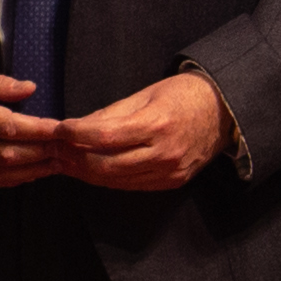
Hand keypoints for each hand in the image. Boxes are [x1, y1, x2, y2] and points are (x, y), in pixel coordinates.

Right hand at [0, 65, 62, 188]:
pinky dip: (9, 180)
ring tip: (53, 164)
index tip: (58, 129)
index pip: (8, 125)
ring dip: (30, 169)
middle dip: (39, 151)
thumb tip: (29, 88)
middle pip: (7, 151)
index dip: (36, 129)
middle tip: (64, 149)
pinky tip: (28, 175)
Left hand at [56, 71, 230, 193]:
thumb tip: (77, 126)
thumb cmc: (183, 95)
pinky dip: (109, 179)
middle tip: (55, 151)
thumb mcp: (146, 94)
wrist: (225, 112)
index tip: (59, 130)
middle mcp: (164, 153)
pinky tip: (93, 170)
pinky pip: (132, 185)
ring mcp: (170, 172)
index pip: (105, 136)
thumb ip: (111, 113)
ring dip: (87, 173)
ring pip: (116, 180)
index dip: (77, 135)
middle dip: (76, 160)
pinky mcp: (172, 183)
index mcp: (156, 124)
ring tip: (67, 162)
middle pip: (107, 165)